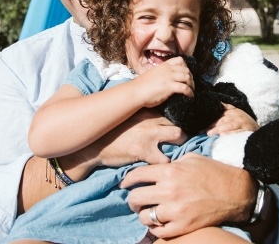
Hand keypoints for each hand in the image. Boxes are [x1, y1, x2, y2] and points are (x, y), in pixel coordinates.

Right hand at [58, 109, 187, 181]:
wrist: (96, 146)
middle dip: (182, 133)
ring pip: (178, 136)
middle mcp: (150, 120)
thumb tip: (158, 122)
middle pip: (178, 122)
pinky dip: (165, 164)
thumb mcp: (129, 119)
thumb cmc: (112, 133)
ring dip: (179, 146)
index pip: (171, 113)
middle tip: (180, 143)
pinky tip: (160, 166)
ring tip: (175, 153)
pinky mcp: (144, 151)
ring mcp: (149, 135)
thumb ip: (144, 118)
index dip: (176, 122)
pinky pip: (165, 159)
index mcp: (147, 112)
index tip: (176, 130)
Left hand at [119, 152, 256, 237]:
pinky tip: (158, 222)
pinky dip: (155, 228)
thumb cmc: (213, 171)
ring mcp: (175, 211)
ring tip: (147, 211)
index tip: (125, 183)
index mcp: (169, 171)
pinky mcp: (183, 226)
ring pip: (144, 216)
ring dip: (143, 214)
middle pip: (135, 197)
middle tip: (134, 199)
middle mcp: (169, 191)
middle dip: (132, 199)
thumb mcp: (190, 158)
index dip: (127, 180)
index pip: (137, 175)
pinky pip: (158, 231)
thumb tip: (156, 166)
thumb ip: (170, 162)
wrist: (235, 191)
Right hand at [133, 57, 194, 107]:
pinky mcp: (169, 87)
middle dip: (191, 77)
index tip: (186, 74)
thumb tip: (167, 79)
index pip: (180, 60)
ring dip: (192, 85)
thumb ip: (161, 74)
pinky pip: (185, 88)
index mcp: (163, 66)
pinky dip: (190, 92)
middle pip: (186, 70)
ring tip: (191, 91)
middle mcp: (167, 70)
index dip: (186, 67)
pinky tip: (190, 96)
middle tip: (191, 84)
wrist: (135, 92)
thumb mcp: (152, 74)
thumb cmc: (141, 86)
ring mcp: (169, 78)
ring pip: (187, 78)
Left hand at [206, 103, 259, 135]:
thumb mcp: (237, 112)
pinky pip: (237, 133)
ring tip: (209, 133)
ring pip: (228, 125)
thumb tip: (217, 102)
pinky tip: (222, 136)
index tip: (202, 125)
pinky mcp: (246, 131)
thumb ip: (227, 107)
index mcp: (234, 111)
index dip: (210, 120)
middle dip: (212, 126)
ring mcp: (242, 124)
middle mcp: (237, 116)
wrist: (258, 130)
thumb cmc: (244, 121)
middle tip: (203, 131)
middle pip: (222, 120)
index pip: (220, 115)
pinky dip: (230, 134)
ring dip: (218, 129)